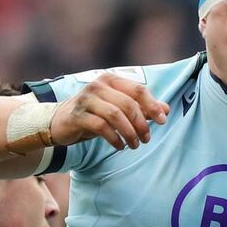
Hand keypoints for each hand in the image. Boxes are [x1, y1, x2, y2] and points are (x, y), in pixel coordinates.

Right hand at [50, 74, 168, 150]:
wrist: (60, 122)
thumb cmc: (94, 114)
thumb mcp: (119, 108)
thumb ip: (142, 107)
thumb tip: (166, 109)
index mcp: (110, 80)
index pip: (138, 90)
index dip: (153, 106)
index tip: (162, 121)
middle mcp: (97, 85)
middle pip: (128, 104)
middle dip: (141, 124)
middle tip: (146, 139)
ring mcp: (86, 99)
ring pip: (116, 115)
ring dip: (130, 133)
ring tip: (135, 145)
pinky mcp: (77, 115)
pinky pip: (101, 127)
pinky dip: (115, 138)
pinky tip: (120, 146)